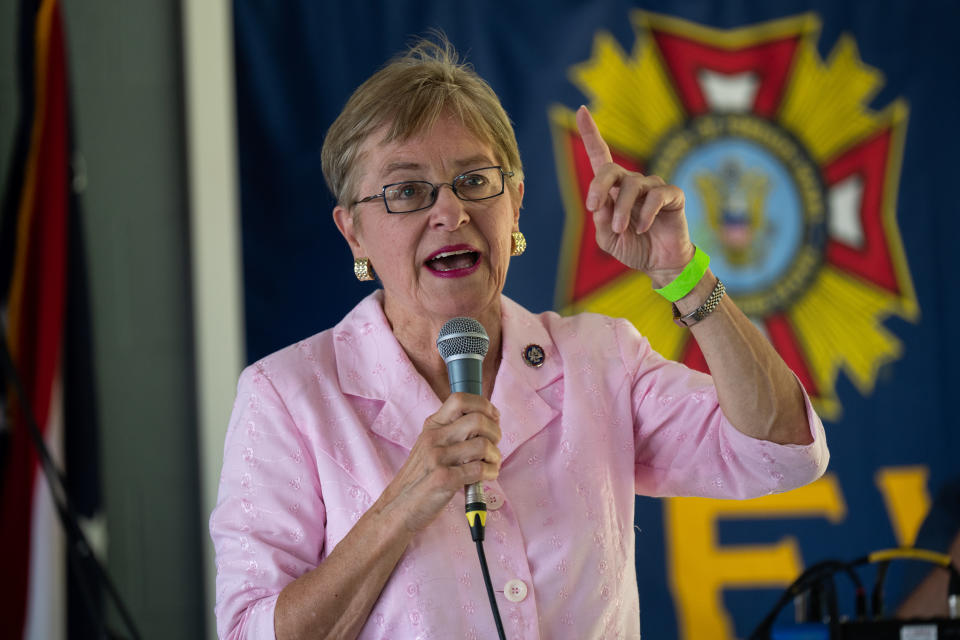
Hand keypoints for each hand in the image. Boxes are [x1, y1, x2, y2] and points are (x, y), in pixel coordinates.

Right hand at [378, 393, 501, 533]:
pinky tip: (487, 476)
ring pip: (482, 445)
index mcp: (432, 426)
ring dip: (495, 455)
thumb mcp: (428, 446)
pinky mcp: (443, 479)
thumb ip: (451, 432)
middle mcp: (433, 438)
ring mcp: (437, 458)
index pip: (460, 399)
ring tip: (492, 464)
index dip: (484, 405)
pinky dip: (491, 472)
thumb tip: (486, 422)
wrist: (397, 508)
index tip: (494, 417)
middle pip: (477, 420)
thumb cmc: (419, 478)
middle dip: (495, 432)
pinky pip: (479, 469)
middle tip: (494, 444)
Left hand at [576, 105, 694, 283]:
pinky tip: (643, 228)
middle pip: (611, 168)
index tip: (581, 111)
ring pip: (632, 185)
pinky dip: (646, 213)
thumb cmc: (633, 247)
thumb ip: (602, 220)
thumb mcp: (608, 238)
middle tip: (594, 207)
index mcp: (613, 190)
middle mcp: (632, 182)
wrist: (660, 264)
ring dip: (621, 210)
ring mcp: (653, 186)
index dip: (590, 133)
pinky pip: (655, 196)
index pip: (600, 155)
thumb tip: (602, 202)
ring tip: (621, 230)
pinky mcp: (672, 195)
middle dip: (598, 185)